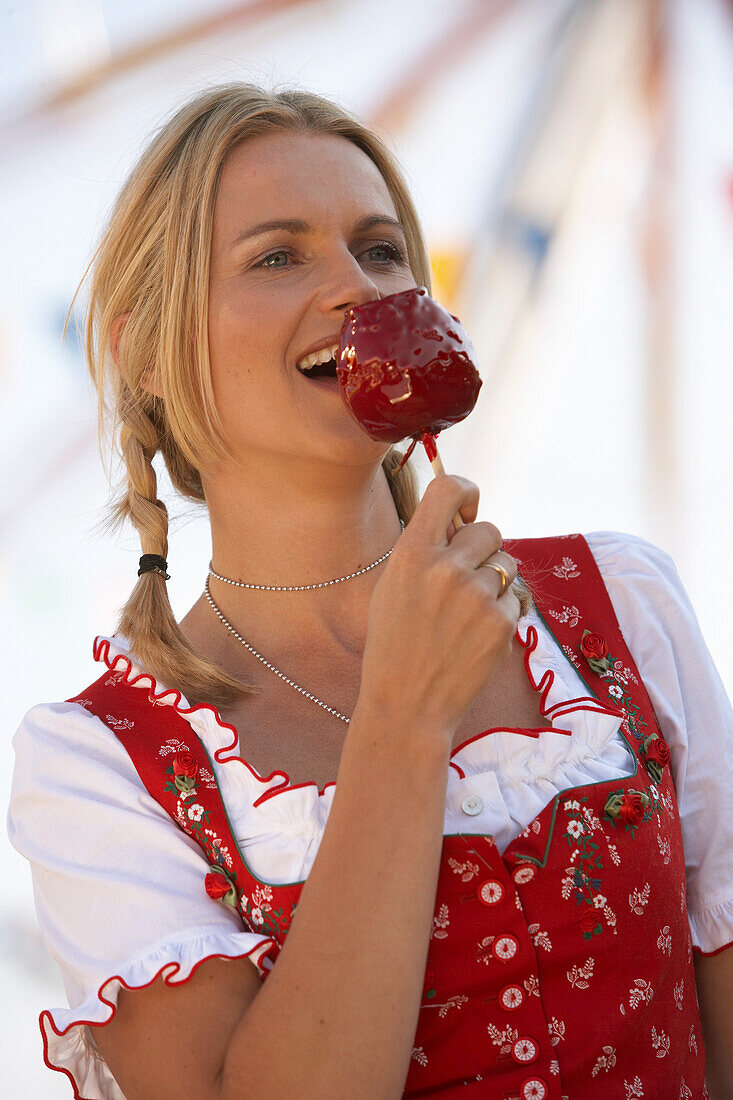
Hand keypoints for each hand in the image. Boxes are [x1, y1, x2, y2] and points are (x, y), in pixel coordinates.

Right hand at [360, 475, 519, 735]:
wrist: (407, 704)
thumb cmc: (394, 645)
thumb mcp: (392, 587)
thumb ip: (423, 550)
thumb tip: (458, 521)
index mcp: (412, 552)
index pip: (447, 489)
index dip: (465, 491)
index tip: (468, 510)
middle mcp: (446, 567)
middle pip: (489, 529)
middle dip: (483, 550)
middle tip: (466, 581)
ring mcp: (477, 595)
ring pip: (506, 565)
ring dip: (494, 584)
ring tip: (467, 616)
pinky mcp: (501, 621)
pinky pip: (515, 599)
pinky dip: (501, 615)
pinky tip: (475, 638)